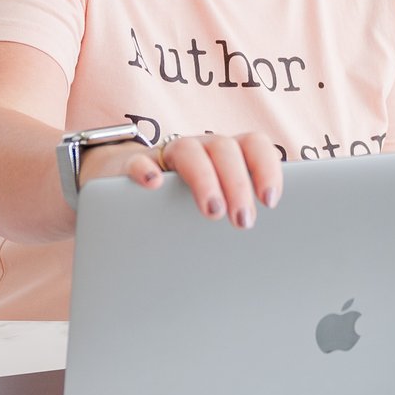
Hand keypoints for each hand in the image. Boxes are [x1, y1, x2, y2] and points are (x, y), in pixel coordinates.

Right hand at [78, 131, 282, 228]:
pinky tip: (152, 185)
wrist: (123, 190)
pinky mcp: (129, 165)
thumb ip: (239, 214)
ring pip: (188, 150)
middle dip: (237, 184)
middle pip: (224, 149)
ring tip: (212, 212)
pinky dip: (145, 170)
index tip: (271, 201)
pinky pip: (136, 160)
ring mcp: (165, 155)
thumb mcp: (216, 207)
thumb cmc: (183, 204)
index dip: (267, 168)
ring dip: (204, 179)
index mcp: (226, 155)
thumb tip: (270, 250)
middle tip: (243, 221)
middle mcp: (200, 148)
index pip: (253, 144)